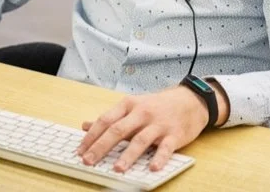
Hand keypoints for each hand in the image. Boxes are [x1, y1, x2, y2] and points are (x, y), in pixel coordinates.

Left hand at [78, 84, 221, 172]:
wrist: (189, 100)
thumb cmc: (157, 105)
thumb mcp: (131, 106)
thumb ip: (110, 118)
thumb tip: (85, 126)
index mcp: (129, 105)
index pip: (106, 120)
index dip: (92, 136)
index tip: (80, 150)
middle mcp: (142, 113)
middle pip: (118, 130)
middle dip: (102, 146)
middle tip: (89, 161)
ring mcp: (158, 124)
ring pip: (140, 140)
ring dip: (128, 155)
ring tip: (117, 168)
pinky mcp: (174, 135)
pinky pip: (165, 148)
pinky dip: (159, 158)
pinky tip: (153, 168)